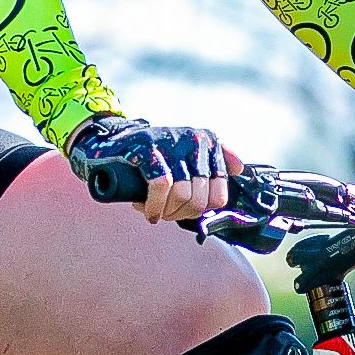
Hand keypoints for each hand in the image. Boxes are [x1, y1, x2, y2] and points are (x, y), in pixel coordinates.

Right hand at [68, 114, 238, 224]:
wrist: (114, 141)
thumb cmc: (154, 154)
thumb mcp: (188, 153)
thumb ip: (216, 159)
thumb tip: (239, 169)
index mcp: (208, 143)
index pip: (219, 194)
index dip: (198, 210)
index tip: (182, 211)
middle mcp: (194, 140)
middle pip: (200, 198)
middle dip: (179, 214)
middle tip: (164, 214)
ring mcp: (172, 143)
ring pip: (182, 195)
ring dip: (166, 212)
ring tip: (155, 212)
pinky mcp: (149, 149)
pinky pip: (161, 186)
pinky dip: (154, 205)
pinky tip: (146, 210)